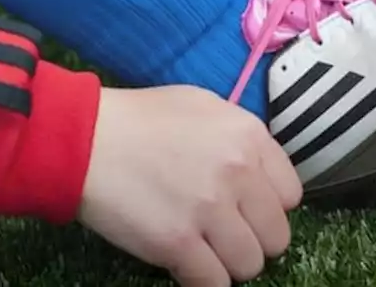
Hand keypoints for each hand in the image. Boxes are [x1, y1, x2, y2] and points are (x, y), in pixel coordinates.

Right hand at [78, 86, 301, 285]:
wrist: (83, 138)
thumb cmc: (139, 119)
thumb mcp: (202, 107)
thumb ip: (239, 140)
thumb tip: (259, 176)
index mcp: (248, 135)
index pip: (291, 195)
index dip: (267, 207)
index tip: (243, 209)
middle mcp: (238, 171)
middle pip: (276, 237)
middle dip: (250, 240)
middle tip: (220, 234)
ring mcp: (209, 209)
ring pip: (250, 266)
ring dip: (226, 264)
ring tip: (200, 248)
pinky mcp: (178, 243)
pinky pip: (213, 284)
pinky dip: (202, 281)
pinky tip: (184, 265)